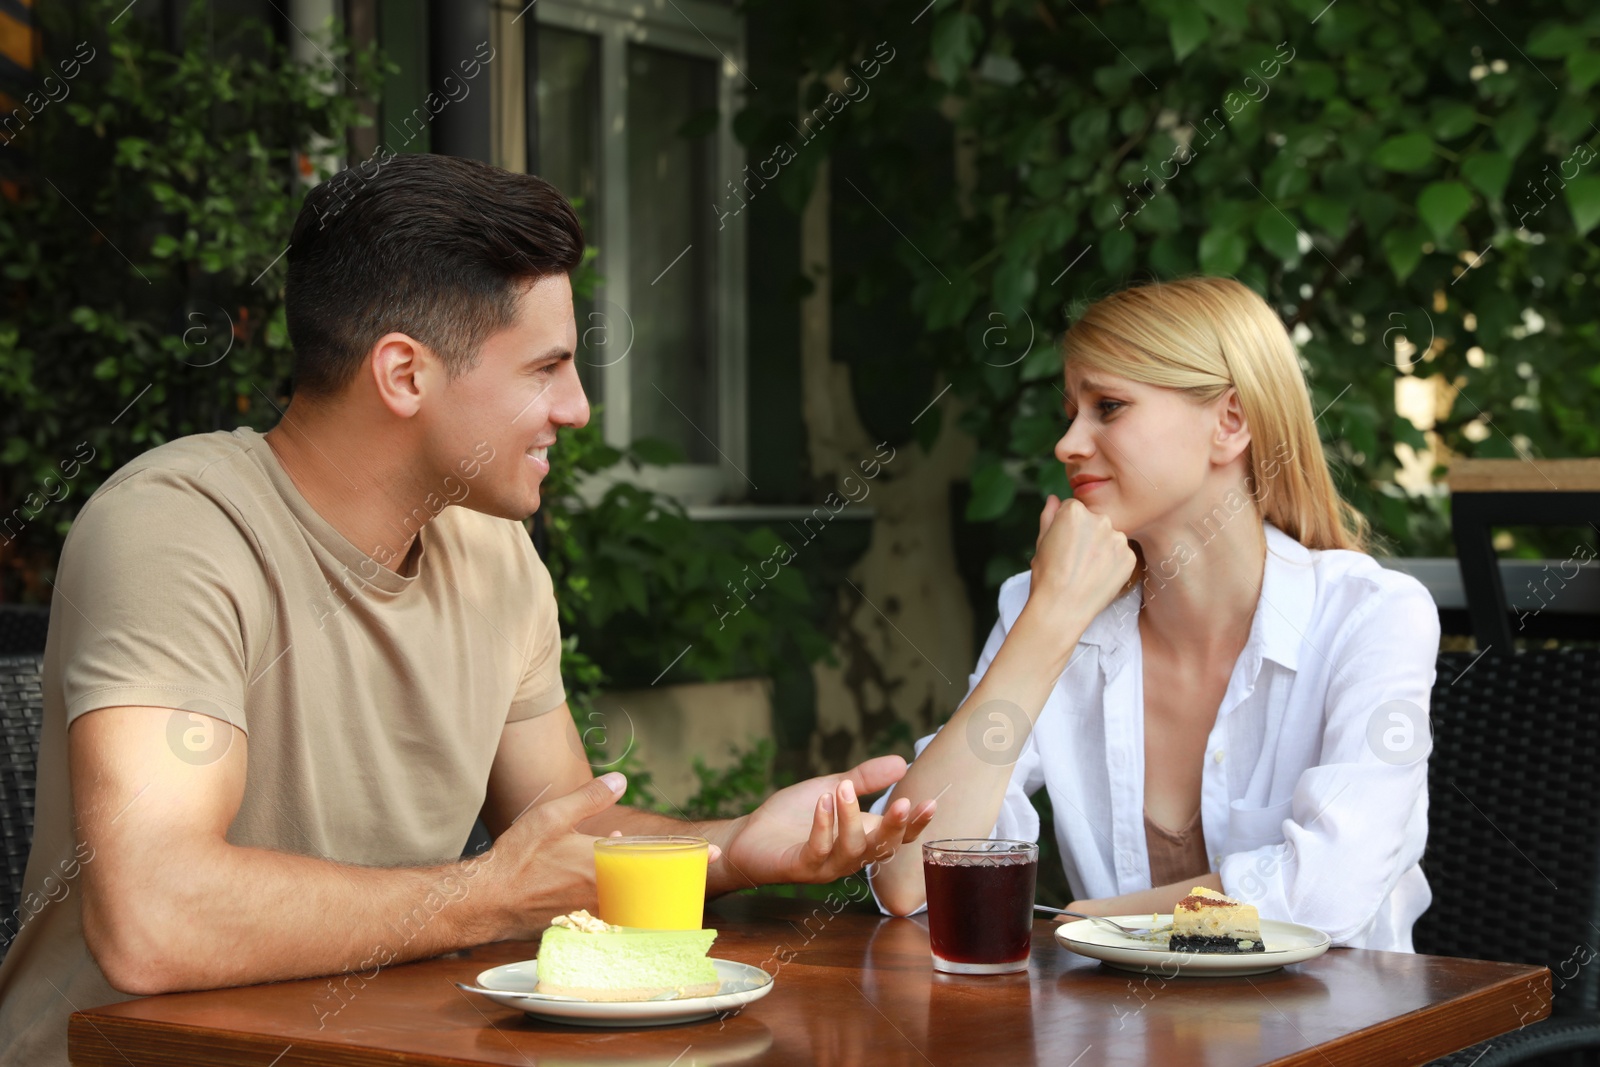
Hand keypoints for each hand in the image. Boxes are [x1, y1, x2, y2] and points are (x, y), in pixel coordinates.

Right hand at [481, 772, 627, 938]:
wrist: (489, 900)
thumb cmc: (519, 858)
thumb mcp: (553, 817)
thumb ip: (591, 798)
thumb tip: (620, 781)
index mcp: (603, 865)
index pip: (632, 854)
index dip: (623, 844)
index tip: (614, 836)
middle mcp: (602, 895)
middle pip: (626, 880)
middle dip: (617, 865)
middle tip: (600, 855)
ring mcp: (590, 917)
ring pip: (613, 900)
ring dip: (606, 885)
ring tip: (584, 873)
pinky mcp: (576, 931)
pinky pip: (596, 919)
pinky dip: (590, 905)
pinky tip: (571, 894)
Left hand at [718, 756, 936, 889]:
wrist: (750, 836)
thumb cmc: (792, 816)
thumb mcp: (833, 788)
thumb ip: (866, 778)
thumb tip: (903, 762)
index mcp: (862, 838)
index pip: (898, 836)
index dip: (916, 823)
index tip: (931, 801)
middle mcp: (850, 857)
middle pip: (883, 848)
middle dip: (895, 827)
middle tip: (903, 802)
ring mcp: (827, 866)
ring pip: (852, 850)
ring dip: (851, 818)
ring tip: (845, 788)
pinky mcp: (801, 868)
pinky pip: (818, 850)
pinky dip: (823, 825)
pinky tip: (823, 801)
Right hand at [1029, 495, 1135, 614]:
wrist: (1062, 608)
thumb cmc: (1046, 575)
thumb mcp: (1041, 541)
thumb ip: (1049, 515)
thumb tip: (1054, 498)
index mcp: (1074, 511)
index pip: (1075, 509)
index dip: (1067, 527)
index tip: (1063, 544)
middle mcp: (1100, 519)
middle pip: (1095, 521)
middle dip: (1087, 534)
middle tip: (1075, 559)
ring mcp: (1117, 538)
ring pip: (1110, 537)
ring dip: (1102, 548)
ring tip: (1087, 570)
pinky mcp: (1129, 556)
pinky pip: (1121, 554)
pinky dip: (1113, 563)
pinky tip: (1099, 576)